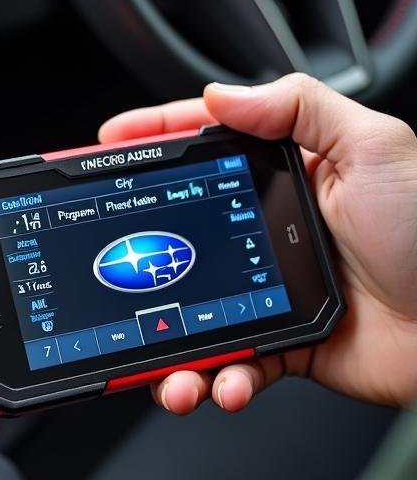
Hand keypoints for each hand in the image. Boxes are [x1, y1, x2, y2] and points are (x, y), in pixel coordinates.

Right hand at [98, 73, 416, 414]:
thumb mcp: (374, 147)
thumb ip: (298, 109)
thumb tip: (220, 95)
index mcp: (287, 176)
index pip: (206, 147)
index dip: (152, 140)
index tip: (105, 145)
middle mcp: (267, 232)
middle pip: (180, 235)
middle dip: (138, 256)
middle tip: (111, 269)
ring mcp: (266, 291)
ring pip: (191, 313)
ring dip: (168, 347)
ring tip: (171, 371)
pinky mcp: (278, 345)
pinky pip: (230, 363)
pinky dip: (219, 381)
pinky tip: (224, 385)